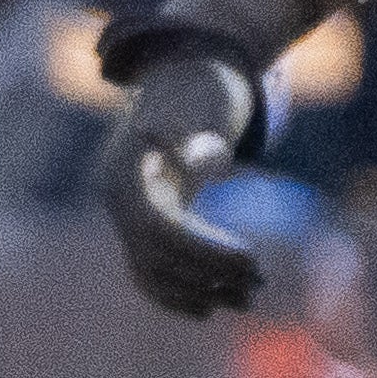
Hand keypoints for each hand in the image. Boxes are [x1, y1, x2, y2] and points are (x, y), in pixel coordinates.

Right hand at [96, 35, 268, 317]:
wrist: (183, 71)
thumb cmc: (200, 85)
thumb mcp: (206, 103)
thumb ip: (204, 134)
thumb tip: (207, 161)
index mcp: (125, 173)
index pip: (159, 230)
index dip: (204, 252)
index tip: (252, 260)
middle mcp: (117, 198)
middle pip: (155, 258)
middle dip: (206, 276)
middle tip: (259, 283)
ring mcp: (126, 211)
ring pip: (151, 271)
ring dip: (197, 290)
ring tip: (247, 298)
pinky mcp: (143, 219)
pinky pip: (150, 268)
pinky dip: (178, 290)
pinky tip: (210, 306)